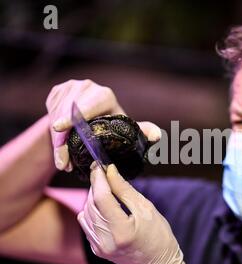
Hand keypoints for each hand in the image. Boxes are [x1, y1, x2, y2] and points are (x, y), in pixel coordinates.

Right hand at [45, 79, 160, 170]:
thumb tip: (158, 137)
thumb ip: (142, 132)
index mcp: (105, 95)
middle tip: (64, 163)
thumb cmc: (112, 128)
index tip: (60, 127)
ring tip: (63, 161)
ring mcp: (70, 87)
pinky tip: (58, 146)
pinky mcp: (57, 92)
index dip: (74, 115)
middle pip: (70, 113)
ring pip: (57, 114)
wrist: (91, 122)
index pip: (89, 104)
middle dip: (64, 140)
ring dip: (57, 140)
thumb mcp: (126, 131)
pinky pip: (49, 112)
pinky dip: (51, 132)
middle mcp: (88, 87)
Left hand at [77, 163, 189, 263]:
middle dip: (95, 185)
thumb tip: (110, 171)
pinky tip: (103, 205)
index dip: (99, 179)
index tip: (99, 165)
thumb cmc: (159, 236)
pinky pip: (87, 224)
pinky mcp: (96, 249)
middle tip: (102, 172)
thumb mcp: (146, 209)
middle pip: (92, 204)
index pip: (102, 198)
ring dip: (92, 197)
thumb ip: (125, 190)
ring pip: (86, 213)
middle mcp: (106, 241)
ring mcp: (99, 247)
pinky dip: (92, 210)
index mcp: (122, 231)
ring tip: (105, 188)